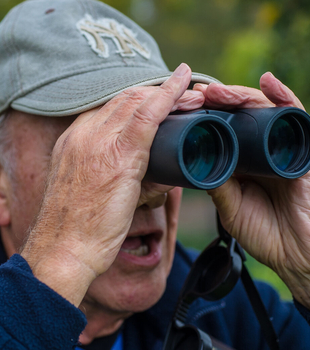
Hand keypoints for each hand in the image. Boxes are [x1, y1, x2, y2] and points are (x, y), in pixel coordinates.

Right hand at [21, 64, 202, 305]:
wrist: (63, 249)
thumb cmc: (77, 230)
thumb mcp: (87, 193)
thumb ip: (111, 177)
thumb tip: (156, 178)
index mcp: (73, 141)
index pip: (109, 109)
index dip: (137, 101)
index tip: (157, 102)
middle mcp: (83, 134)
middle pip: (124, 100)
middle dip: (155, 93)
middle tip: (184, 94)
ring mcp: (98, 141)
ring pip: (137, 101)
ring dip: (168, 93)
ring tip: (193, 94)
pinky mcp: (119, 155)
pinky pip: (148, 114)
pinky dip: (168, 94)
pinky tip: (184, 81)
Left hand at [194, 73, 309, 307]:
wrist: (300, 255)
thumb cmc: (267, 233)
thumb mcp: (231, 207)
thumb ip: (217, 185)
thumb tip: (194, 161)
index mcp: (244, 161)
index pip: (224, 129)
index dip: (205, 116)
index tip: (183, 107)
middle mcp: (263, 149)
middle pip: (241, 114)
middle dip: (219, 101)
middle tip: (197, 94)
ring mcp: (284, 147)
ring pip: (263, 110)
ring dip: (240, 96)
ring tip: (216, 91)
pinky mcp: (305, 151)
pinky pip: (297, 118)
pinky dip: (283, 98)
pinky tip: (268, 82)